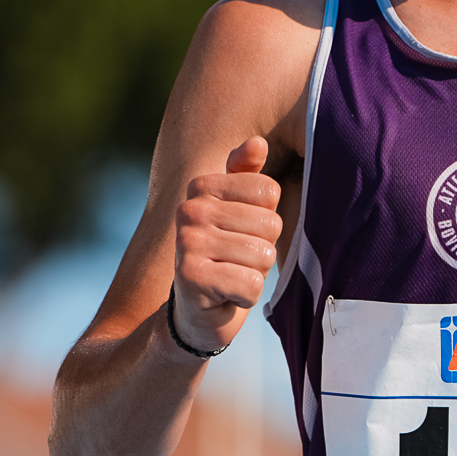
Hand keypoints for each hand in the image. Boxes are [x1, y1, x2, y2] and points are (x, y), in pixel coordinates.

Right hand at [171, 136, 282, 355]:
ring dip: (255, 273)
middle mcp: (189, 210)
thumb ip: (247, 176)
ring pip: (262, 255)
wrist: (195, 312)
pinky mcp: (192, 279)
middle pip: (269, 223)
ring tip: (231, 276)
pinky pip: (252, 284)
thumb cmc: (225, 256)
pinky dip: (247, 297)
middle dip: (263, 249)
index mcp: (201, 187)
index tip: (244, 233)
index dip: (267, 219)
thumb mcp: (239, 212)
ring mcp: (187, 243)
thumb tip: (258, 142)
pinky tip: (227, 296)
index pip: (268, 190)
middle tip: (237, 261)